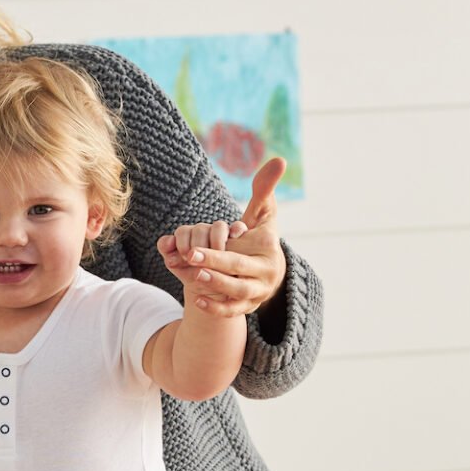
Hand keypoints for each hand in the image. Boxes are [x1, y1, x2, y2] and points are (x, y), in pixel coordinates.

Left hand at [156, 157, 286, 318]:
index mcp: (268, 247)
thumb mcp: (263, 213)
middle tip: (190, 258)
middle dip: (214, 264)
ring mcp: (259, 291)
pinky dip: (217, 309)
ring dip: (217, 287)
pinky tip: (197, 301)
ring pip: (238, 292)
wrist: (269, 270)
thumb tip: (279, 160)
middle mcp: (267, 271)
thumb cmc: (260, 236)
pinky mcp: (249, 306)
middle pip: (239, 269)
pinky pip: (234, 311)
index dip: (219, 249)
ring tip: (195, 278)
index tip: (194, 248)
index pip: (243, 248)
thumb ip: (265, 188)